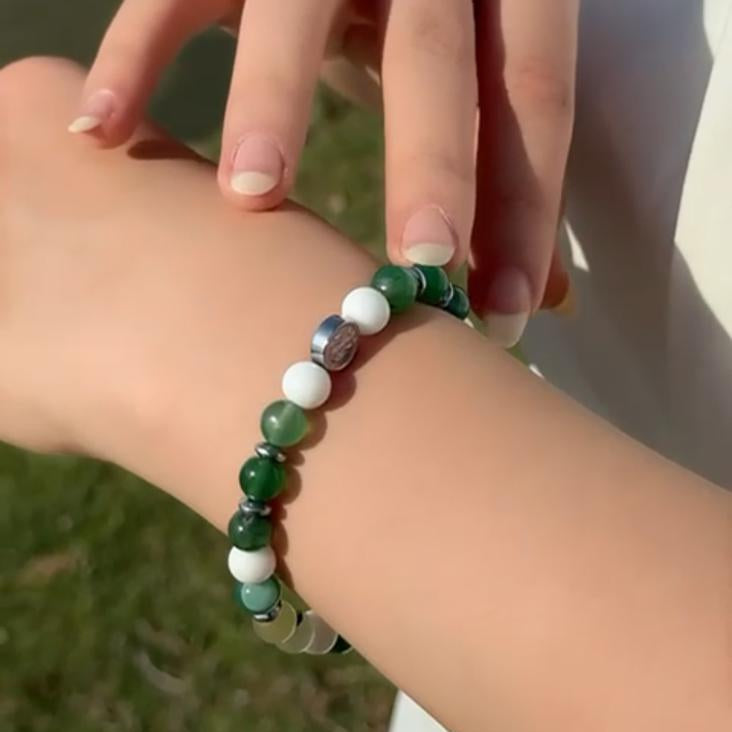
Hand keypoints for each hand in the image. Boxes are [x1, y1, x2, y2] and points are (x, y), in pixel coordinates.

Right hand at [72, 0, 577, 346]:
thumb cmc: (430, 26)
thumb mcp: (479, 77)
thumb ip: (510, 173)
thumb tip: (553, 301)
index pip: (534, 97)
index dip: (527, 208)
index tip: (507, 317)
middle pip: (434, 59)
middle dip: (430, 166)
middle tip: (422, 266)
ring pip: (295, 10)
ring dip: (272, 102)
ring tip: (252, 201)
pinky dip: (132, 56)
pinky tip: (103, 134)